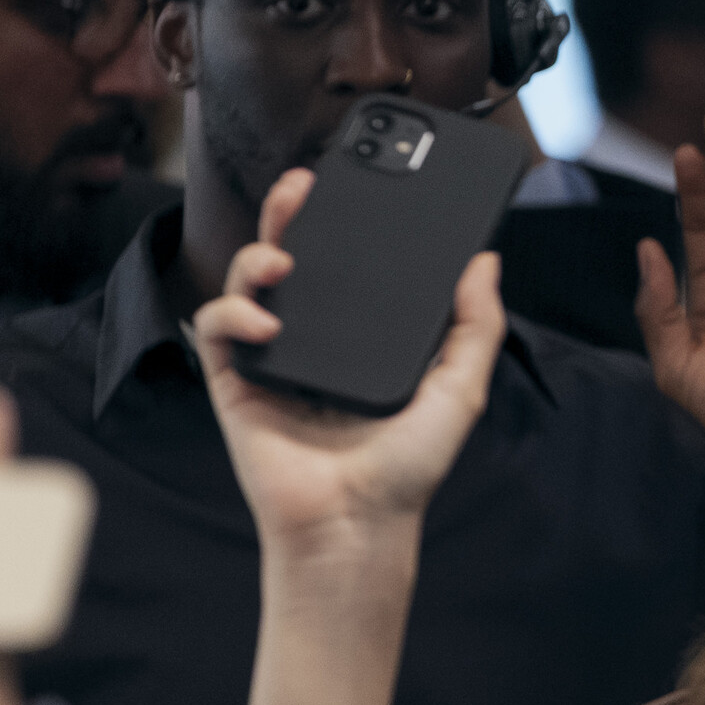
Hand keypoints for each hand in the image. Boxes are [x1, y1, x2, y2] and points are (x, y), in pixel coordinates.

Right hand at [193, 169, 504, 559]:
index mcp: (364, 336)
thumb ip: (476, 325)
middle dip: (291, 213)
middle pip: (294, 258)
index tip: (361, 181)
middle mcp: (317, 339)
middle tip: (303, 184)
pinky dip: (233, 313)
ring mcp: (273, 358)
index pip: (352, 263)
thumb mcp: (460, 388)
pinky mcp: (237, 384)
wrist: (358, 524)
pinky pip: (219, 329)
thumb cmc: (409, 466)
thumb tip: (486, 261)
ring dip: (257, 255)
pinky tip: (265, 321)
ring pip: (249, 283)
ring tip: (282, 259)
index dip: (349, 220)